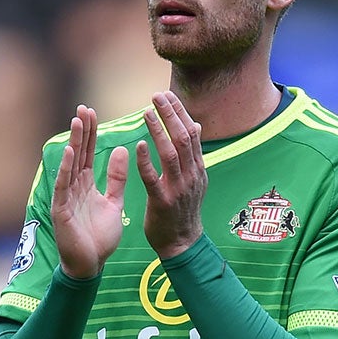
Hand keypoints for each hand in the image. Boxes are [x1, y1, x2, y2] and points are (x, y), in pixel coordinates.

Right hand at [51, 105, 127, 279]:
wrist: (92, 264)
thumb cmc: (100, 237)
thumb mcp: (114, 203)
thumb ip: (116, 179)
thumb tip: (121, 150)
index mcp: (86, 185)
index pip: (88, 153)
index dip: (90, 133)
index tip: (92, 112)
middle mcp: (74, 187)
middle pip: (78, 153)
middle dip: (81, 131)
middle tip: (84, 107)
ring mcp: (66, 197)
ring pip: (70, 165)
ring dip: (74, 142)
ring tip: (77, 121)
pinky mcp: (61, 210)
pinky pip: (63, 186)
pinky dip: (66, 169)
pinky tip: (70, 152)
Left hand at [138, 92, 208, 258]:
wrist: (182, 243)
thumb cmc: (183, 209)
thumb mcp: (194, 179)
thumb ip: (193, 153)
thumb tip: (195, 125)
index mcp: (198, 168)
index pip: (191, 133)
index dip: (179, 112)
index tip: (167, 95)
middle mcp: (191, 175)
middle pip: (183, 138)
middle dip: (170, 114)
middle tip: (157, 96)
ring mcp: (178, 189)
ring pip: (171, 154)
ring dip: (159, 131)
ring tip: (147, 112)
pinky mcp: (163, 202)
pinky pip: (154, 179)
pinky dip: (147, 161)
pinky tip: (139, 145)